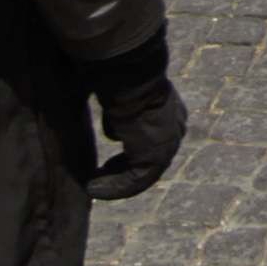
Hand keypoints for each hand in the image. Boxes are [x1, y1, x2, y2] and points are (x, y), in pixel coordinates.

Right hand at [85, 71, 187, 200]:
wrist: (133, 77)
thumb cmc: (124, 80)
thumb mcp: (123, 100)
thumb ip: (120, 116)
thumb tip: (112, 132)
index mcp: (169, 112)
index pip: (150, 141)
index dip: (129, 156)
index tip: (107, 165)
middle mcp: (174, 129)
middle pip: (148, 160)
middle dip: (122, 172)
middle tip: (98, 179)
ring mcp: (168, 143)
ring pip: (141, 173)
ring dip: (115, 184)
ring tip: (91, 187)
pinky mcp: (156, 155)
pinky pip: (136, 181)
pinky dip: (114, 187)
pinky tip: (92, 187)